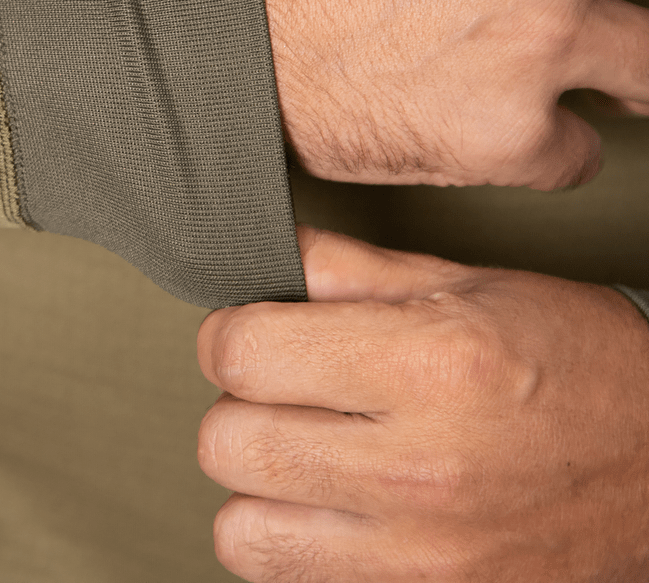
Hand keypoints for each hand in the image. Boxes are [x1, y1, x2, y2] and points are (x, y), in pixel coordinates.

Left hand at [197, 226, 648, 581]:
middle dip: (236, 403)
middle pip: (228, 442)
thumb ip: (351, 268)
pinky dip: (290, 540)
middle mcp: (419, 470)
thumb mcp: (470, 285)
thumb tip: (264, 253)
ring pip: (242, 530)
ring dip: (257, 484)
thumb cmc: (578, 366)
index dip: (227, 332)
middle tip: (278, 385)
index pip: (246, 353)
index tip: (245, 329)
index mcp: (430, 366)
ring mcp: (419, 558)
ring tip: (303, 447)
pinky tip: (331, 499)